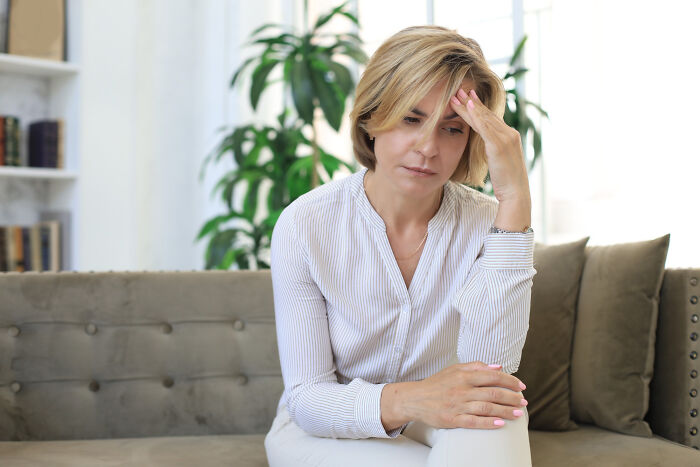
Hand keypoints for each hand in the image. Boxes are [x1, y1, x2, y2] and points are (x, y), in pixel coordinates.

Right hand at [404, 361, 527, 429]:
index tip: (521, 386)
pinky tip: (500, 424)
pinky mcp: (452, 419)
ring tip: (518, 414)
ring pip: (486, 408)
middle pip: (493, 392)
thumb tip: (498, 367)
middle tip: (523, 401)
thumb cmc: (436, 384)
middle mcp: (462, 389)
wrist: (414, 399)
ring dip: (505, 411)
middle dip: (512, 397)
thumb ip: (476, 366)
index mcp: (464, 376)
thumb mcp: (454, 369)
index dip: (510, 381)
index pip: (493, 376)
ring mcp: (457, 405)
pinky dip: (488, 423)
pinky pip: (473, 422)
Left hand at [450, 88, 529, 203]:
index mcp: (509, 137)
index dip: (479, 107)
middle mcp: (509, 134)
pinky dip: (477, 116)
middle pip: (487, 115)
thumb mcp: (498, 162)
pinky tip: (469, 106)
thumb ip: (492, 150)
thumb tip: (484, 146)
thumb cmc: (506, 182)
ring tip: (458, 95)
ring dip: (470, 106)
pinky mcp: (499, 145)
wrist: (516, 193)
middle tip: (459, 90)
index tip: (469, 97)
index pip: (491, 119)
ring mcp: (506, 138)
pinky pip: (485, 127)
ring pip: (484, 118)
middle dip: (472, 102)